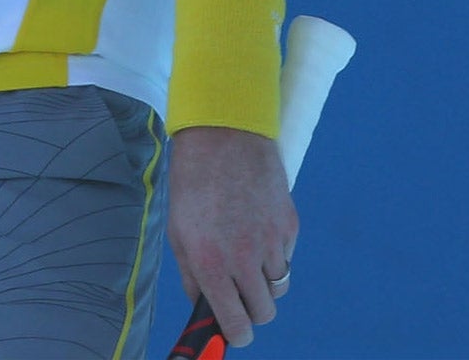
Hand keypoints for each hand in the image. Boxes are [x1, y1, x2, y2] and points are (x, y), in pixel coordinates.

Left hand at [169, 126, 297, 347]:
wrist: (223, 136)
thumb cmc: (193, 183)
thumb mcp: (178, 230)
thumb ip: (192, 274)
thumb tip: (203, 304)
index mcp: (210, 261)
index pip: (236, 322)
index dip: (236, 333)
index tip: (234, 332)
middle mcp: (243, 258)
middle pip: (264, 312)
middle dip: (252, 309)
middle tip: (239, 292)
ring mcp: (271, 243)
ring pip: (278, 287)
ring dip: (264, 280)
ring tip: (245, 251)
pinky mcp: (289, 226)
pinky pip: (286, 258)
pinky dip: (274, 254)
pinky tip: (255, 227)